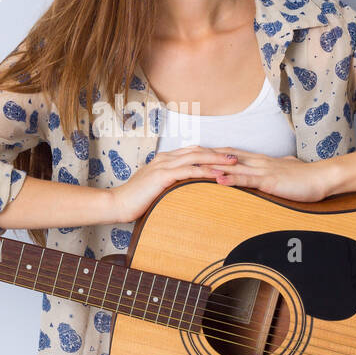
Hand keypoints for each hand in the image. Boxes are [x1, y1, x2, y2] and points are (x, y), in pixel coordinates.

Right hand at [109, 145, 237, 222]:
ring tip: (234, 163)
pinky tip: (218, 174)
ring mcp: (163, 165)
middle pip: (198, 150)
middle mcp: (166, 158)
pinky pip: (189, 171)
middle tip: (238, 156)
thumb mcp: (156, 188)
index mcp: (165, 160)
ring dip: (217, 159)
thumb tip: (184, 188)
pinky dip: (205, 171)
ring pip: (196, 157)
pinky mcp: (162, 175)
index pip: (193, 152)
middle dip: (219, 153)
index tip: (228, 158)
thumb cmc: (136, 200)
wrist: (117, 203)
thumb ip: (170, 184)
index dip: (212, 153)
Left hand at [204, 147, 335, 202]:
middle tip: (182, 157)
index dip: (209, 153)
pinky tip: (218, 180)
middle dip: (202, 157)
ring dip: (211, 168)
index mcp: (258, 160)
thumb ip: (272, 171)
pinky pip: (247, 180)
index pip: (229, 154)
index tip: (191, 154)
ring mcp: (262, 170)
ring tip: (192, 169)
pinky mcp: (269, 182)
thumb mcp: (283, 172)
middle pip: (224, 157)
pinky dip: (231, 180)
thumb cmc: (304, 177)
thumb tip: (268, 173)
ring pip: (232, 167)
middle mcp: (257, 162)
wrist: (322, 178)